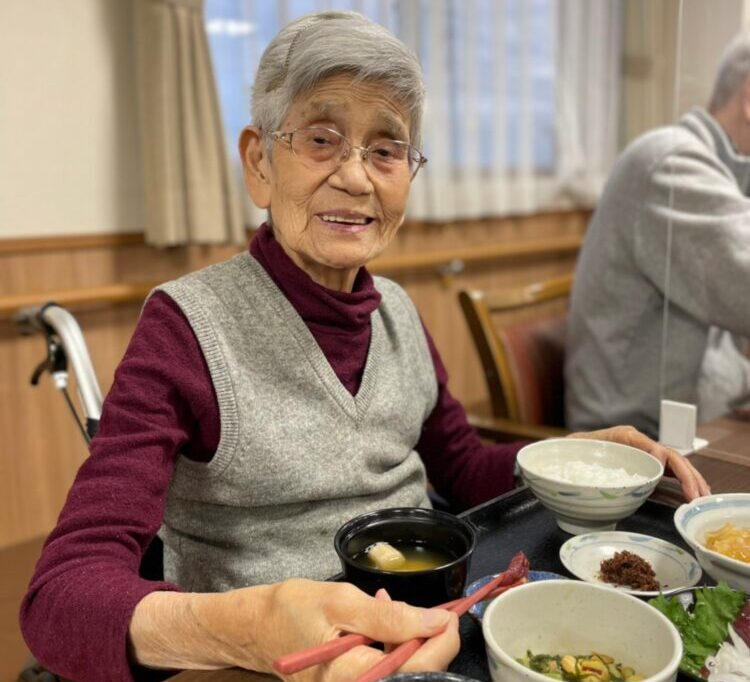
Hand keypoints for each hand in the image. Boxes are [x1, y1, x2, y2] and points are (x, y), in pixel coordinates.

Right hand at [260, 579, 459, 680]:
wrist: (259, 628)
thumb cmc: (293, 610)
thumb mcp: (341, 602)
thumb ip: (389, 616)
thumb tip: (436, 620)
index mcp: (356, 678)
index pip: (420, 668)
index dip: (443, 641)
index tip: (451, 614)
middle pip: (418, 673)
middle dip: (429, 640)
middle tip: (426, 608)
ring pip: (405, 671)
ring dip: (411, 641)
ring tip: (392, 609)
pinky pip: (387, 670)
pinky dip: (393, 646)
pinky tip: (382, 622)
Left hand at [566, 425, 710, 500]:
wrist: (564, 453)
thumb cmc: (570, 451)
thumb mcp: (577, 448)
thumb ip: (588, 452)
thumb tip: (596, 454)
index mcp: (623, 436)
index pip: (650, 445)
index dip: (661, 457)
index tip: (667, 469)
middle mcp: (637, 444)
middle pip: (669, 456)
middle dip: (686, 474)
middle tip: (697, 495)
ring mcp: (643, 455)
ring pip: (673, 465)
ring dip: (690, 480)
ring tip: (702, 497)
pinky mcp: (644, 468)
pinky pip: (667, 475)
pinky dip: (682, 485)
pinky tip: (692, 497)